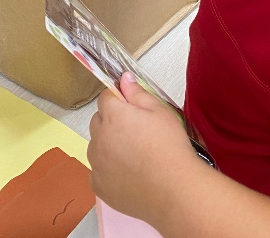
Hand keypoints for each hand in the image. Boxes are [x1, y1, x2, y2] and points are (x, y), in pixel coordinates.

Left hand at [88, 73, 200, 225]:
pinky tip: (128, 174)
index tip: (132, 108)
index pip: (105, 97)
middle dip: (111, 121)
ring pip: (95, 146)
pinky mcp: (98, 186)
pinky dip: (107, 169)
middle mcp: (98, 138)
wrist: (174, 190)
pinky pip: (97, 170)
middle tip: (135, 131)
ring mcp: (96, 165)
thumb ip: (138, 93)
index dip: (118, 99)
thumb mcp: (160, 111)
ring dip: (107, 145)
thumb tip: (123, 78)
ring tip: (132, 155)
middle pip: (97, 121)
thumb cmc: (170, 146)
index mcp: (113, 116)